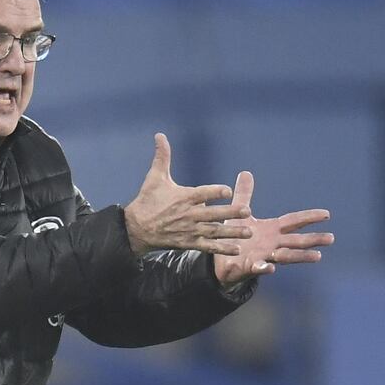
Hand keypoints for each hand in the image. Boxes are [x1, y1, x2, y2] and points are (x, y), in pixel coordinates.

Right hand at [124, 133, 251, 256]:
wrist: (136, 227)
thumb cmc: (147, 200)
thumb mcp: (155, 177)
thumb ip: (162, 156)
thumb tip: (160, 135)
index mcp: (183, 197)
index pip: (202, 193)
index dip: (215, 192)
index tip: (228, 190)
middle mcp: (189, 214)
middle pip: (213, 214)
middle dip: (231, 212)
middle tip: (247, 211)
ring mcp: (190, 230)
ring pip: (214, 231)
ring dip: (232, 231)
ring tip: (248, 231)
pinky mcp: (188, 243)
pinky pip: (208, 246)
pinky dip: (222, 248)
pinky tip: (236, 249)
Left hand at [214, 171, 334, 286]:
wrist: (221, 260)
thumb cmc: (235, 237)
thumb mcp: (240, 213)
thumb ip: (244, 194)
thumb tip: (246, 172)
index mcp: (271, 230)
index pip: (293, 222)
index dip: (309, 217)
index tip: (327, 214)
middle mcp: (272, 244)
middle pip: (296, 241)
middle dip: (313, 239)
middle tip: (331, 238)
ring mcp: (263, 257)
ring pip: (285, 257)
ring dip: (300, 256)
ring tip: (317, 256)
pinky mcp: (250, 267)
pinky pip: (259, 268)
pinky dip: (264, 268)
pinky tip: (271, 268)